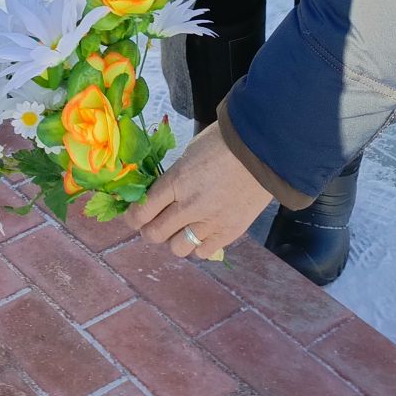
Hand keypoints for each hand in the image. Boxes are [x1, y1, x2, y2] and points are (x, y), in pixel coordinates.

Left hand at [132, 125, 271, 260]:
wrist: (263, 150)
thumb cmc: (223, 143)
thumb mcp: (188, 155)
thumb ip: (173, 178)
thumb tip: (158, 195)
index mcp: (176, 182)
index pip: (142, 212)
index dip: (132, 218)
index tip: (133, 217)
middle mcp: (189, 207)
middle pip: (155, 234)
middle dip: (149, 230)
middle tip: (154, 223)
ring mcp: (210, 223)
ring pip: (177, 248)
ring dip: (174, 239)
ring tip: (181, 228)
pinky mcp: (229, 233)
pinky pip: (203, 252)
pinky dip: (198, 245)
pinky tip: (201, 232)